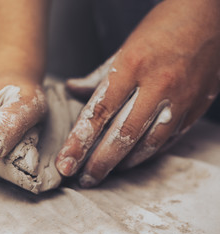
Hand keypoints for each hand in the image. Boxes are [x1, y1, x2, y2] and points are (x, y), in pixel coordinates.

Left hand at [56, 0, 219, 186]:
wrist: (210, 16)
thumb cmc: (161, 29)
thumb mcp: (124, 48)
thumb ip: (97, 76)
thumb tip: (72, 90)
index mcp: (132, 65)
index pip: (99, 112)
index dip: (80, 142)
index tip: (66, 162)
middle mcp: (157, 85)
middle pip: (122, 135)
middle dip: (98, 162)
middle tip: (82, 179)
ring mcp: (180, 99)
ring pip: (147, 144)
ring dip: (122, 163)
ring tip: (103, 173)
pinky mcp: (195, 108)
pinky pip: (167, 140)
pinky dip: (146, 154)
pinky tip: (130, 161)